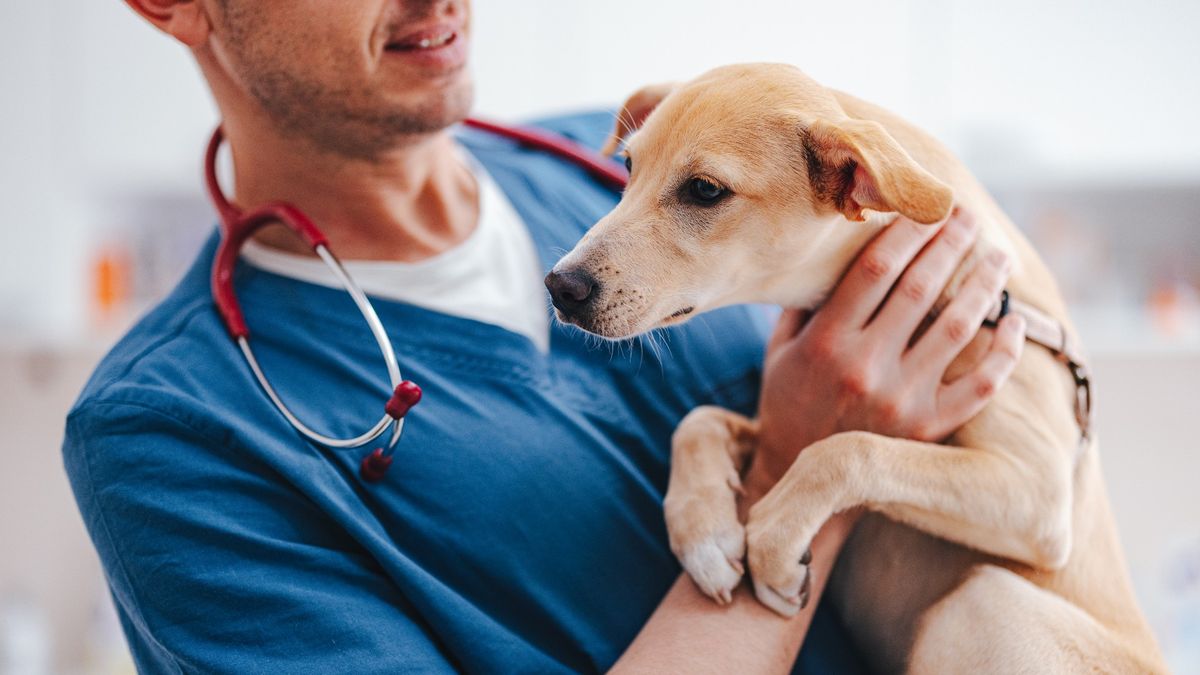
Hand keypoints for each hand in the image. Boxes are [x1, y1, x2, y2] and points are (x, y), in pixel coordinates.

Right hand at [752, 207, 1026, 483]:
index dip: (907, 230)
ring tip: (998, 257)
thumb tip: (836, 248)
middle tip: (969, 215)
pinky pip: (980, 386)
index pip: (875, 269)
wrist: (800, 478)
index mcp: (827, 342)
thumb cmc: (789, 402)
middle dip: (949, 243)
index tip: (927, 204)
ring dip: (984, 286)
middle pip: (920, 288)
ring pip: (958, 328)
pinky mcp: (928, 428)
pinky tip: (1014, 323)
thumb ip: (807, 303)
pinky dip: (1005, 352)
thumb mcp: (781, 349)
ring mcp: (901, 400)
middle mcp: (866, 368)